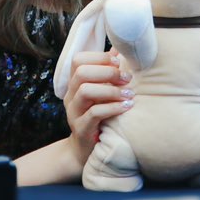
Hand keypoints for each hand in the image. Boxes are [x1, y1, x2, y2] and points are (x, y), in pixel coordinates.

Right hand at [62, 49, 133, 167]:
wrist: (85, 150)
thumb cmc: (98, 116)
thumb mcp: (102, 93)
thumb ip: (107, 72)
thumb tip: (118, 49)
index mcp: (74, 83)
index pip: (79, 60)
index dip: (100, 57)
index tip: (119, 63)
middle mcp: (70, 95)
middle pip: (81, 72)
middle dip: (107, 72)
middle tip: (127, 78)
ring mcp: (73, 112)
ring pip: (85, 91)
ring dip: (111, 90)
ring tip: (128, 93)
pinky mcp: (81, 128)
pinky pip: (94, 113)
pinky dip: (113, 108)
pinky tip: (127, 106)